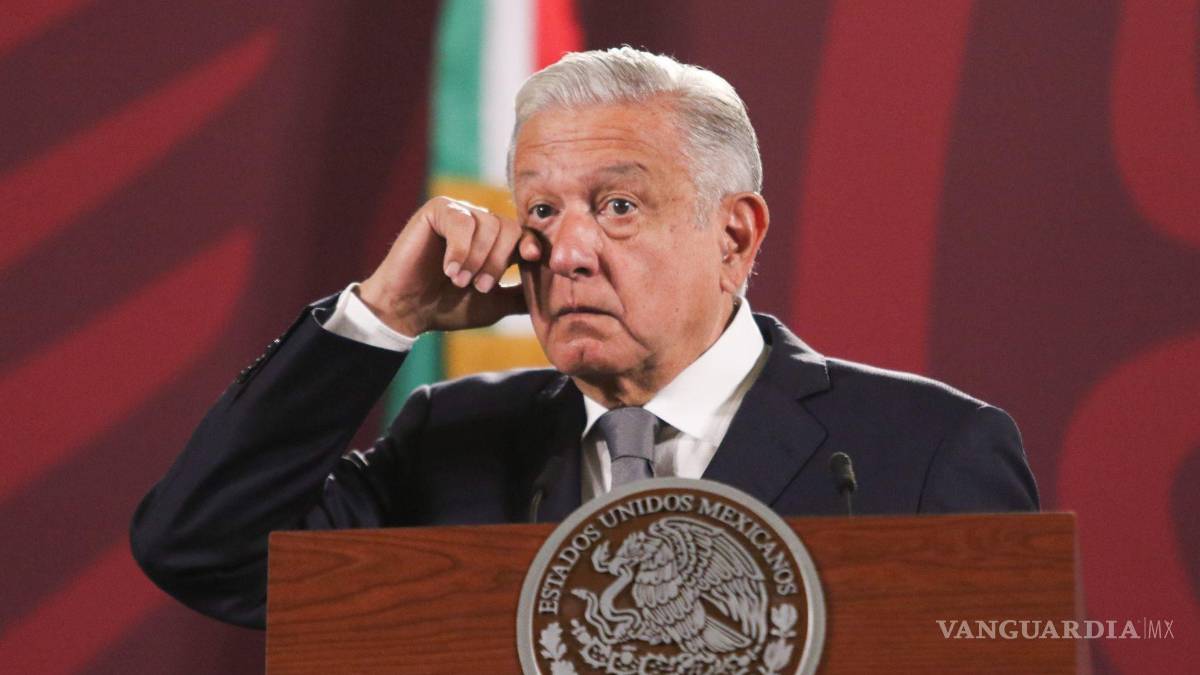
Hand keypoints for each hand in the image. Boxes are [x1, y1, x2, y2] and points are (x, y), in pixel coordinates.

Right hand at [358, 196, 535, 335]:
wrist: (408, 310)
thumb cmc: (449, 307)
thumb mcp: (494, 304)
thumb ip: (521, 295)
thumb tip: (555, 296)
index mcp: (497, 241)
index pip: (526, 236)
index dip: (533, 245)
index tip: (532, 259)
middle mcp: (481, 222)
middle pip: (510, 229)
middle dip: (498, 261)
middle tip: (481, 287)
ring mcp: (460, 212)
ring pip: (488, 225)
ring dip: (477, 258)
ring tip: (460, 281)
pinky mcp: (438, 210)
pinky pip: (462, 221)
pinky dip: (459, 249)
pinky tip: (449, 270)